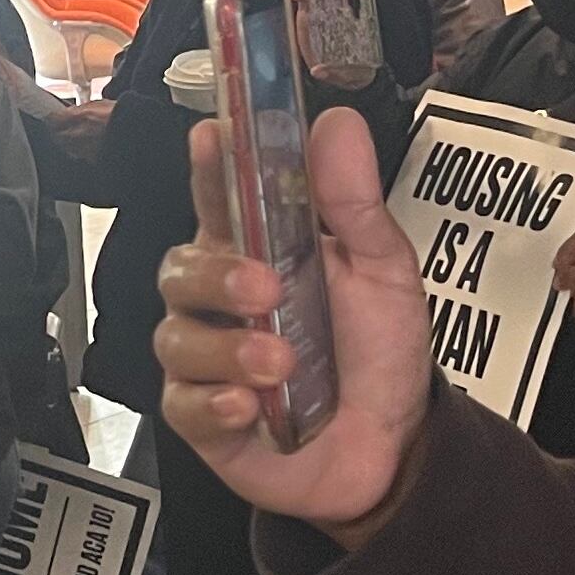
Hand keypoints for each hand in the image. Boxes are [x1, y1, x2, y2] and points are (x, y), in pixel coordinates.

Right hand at [153, 108, 434, 543]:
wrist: (397, 450)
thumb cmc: (378, 357)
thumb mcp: (384, 271)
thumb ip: (353, 202)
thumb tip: (336, 124)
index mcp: (257, 252)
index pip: (217, 198)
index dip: (207, 168)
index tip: (212, 138)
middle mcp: (221, 303)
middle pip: (179, 270)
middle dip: (216, 276)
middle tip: (265, 289)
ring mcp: (207, 362)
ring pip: (177, 339)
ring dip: (227, 349)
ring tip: (280, 363)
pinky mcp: (204, 421)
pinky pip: (183, 405)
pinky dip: (214, 403)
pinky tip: (249, 405)